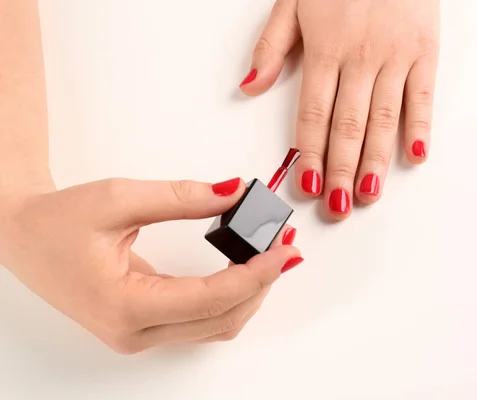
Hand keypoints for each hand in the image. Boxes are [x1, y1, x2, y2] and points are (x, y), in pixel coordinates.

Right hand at [0, 178, 301, 353]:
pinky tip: (245, 270)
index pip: (212, 299)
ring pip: (216, 325)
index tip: (286, 250)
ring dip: (249, 293)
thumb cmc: (57, 221)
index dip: (257, 274)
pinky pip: (201, 322)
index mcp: (126, 307)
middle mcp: (135, 332)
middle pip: (222, 319)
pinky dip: (230, 297)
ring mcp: (139, 335)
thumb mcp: (119, 198)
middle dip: (261, 284)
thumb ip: (183, 197)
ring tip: (270, 255)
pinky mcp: (144, 326)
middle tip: (285, 247)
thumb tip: (233, 193)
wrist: (22, 236)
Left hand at [240, 0, 439, 219]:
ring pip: (384, 119)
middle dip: (341, 170)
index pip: (314, 114)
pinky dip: (420, 127)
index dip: (311, 154)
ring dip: (375, 161)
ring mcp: (396, 56)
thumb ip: (271, 46)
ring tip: (368, 194)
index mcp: (325, 48)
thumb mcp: (293, 0)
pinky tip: (413, 156)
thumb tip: (250, 87)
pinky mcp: (425, 50)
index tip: (308, 185)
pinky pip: (422, 96)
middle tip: (338, 207)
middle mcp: (360, 57)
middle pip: (348, 125)